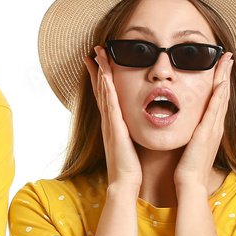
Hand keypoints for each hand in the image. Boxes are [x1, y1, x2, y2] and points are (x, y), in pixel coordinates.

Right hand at [85, 46, 141, 192]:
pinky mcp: (115, 129)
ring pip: (104, 93)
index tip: (99, 63)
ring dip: (101, 73)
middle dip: (98, 69)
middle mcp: (108, 121)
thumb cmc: (130, 168)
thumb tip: (142, 122)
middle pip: (101, 89)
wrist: (124, 184)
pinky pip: (110, 105)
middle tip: (94, 51)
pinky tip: (106, 77)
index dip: (102, 78)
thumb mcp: (131, 144)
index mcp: (113, 124)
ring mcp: (110, 124)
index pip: (106, 96)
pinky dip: (107, 90)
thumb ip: (132, 132)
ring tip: (97, 56)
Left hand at [174, 51, 231, 191]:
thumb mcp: (189, 143)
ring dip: (224, 78)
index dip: (220, 82)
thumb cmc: (186, 167)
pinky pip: (214, 111)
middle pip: (223, 94)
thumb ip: (189, 131)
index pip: (217, 100)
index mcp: (210, 128)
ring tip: (227, 61)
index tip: (221, 66)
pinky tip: (220, 83)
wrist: (189, 184)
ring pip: (221, 98)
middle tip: (228, 56)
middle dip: (225, 74)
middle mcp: (215, 127)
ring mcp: (213, 130)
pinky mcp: (207, 134)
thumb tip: (180, 120)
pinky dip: (219, 96)